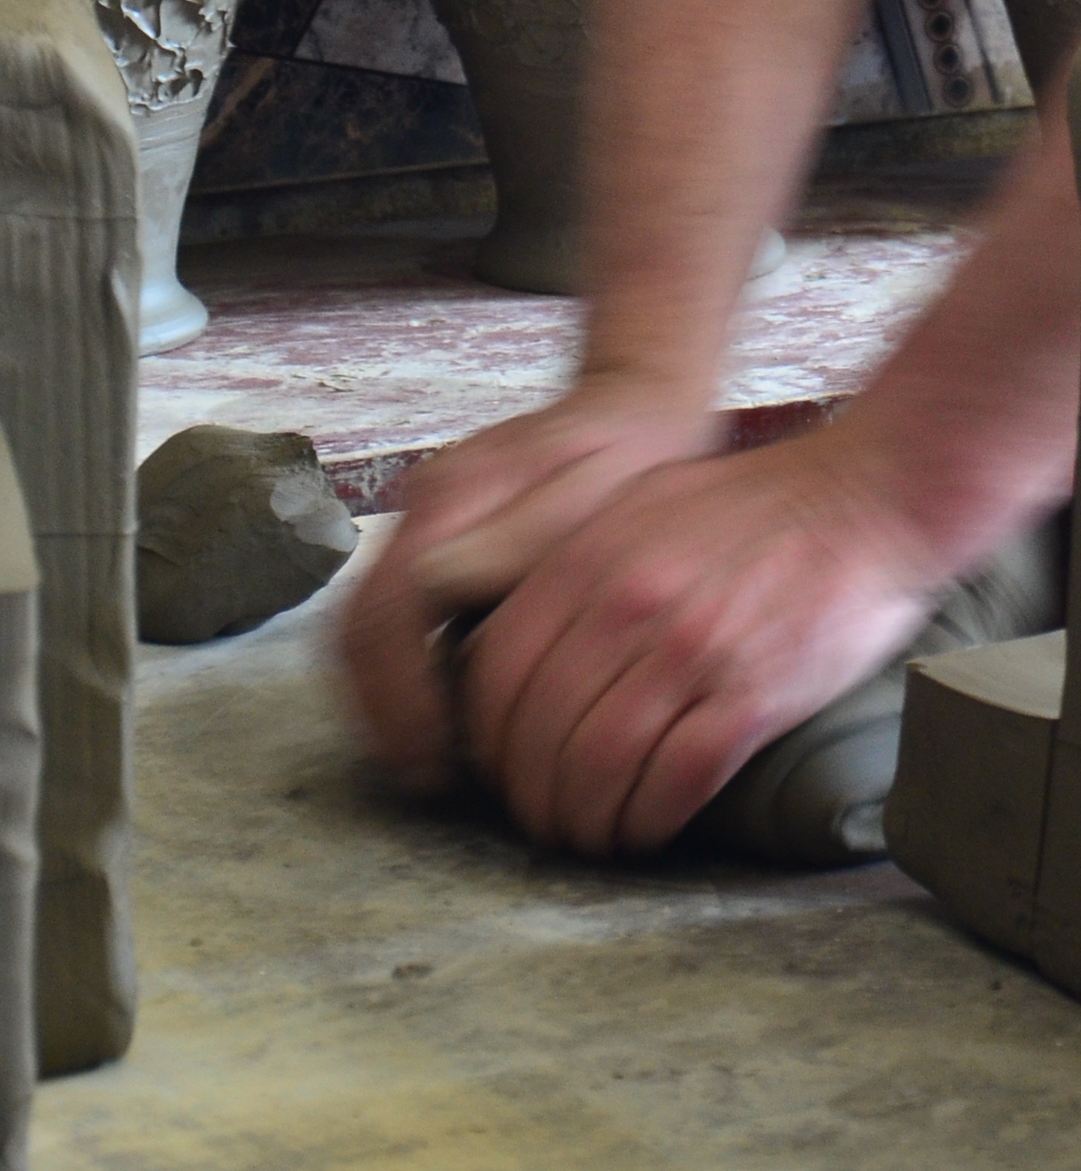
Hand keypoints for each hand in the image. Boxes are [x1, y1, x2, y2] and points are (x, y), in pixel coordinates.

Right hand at [340, 377, 716, 794]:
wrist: (637, 398)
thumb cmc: (632, 455)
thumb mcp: (599, 497)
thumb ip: (522, 542)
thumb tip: (439, 590)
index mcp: (455, 496)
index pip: (384, 615)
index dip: (399, 700)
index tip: (436, 757)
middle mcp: (423, 505)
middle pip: (353, 629)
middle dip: (380, 713)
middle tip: (426, 773)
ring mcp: (422, 518)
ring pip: (361, 628)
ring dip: (385, 700)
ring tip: (432, 757)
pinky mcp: (436, 537)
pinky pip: (389, 618)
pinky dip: (402, 674)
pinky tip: (447, 714)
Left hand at [453, 410, 936, 856]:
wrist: (873, 495)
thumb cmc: (766, 502)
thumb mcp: (649, 503)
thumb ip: (583, 565)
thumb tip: (527, 639)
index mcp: (593, 558)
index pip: (497, 677)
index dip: (488, 743)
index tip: (506, 768)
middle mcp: (629, 605)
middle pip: (537, 735)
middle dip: (533, 797)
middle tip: (549, 819)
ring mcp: (690, 652)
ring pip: (594, 770)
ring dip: (585, 823)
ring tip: (597, 836)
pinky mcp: (752, 695)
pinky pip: (672, 783)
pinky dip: (648, 822)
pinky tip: (650, 829)